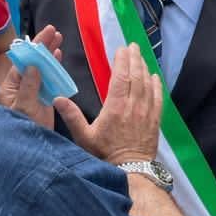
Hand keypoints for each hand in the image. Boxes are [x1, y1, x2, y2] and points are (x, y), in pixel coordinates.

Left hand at [0, 25, 63, 127]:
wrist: (31, 147)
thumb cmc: (23, 128)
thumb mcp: (24, 107)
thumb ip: (29, 86)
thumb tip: (34, 66)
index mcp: (12, 85)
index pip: (24, 61)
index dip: (35, 47)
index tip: (45, 34)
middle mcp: (22, 85)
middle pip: (33, 62)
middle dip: (43, 46)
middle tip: (54, 31)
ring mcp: (34, 91)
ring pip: (42, 69)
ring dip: (50, 54)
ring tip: (59, 40)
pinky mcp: (44, 99)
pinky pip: (50, 80)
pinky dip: (55, 68)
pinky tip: (59, 57)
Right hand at [55, 44, 161, 163]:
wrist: (131, 170)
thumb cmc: (105, 154)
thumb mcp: (84, 137)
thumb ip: (72, 116)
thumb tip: (57, 99)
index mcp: (115, 108)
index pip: (121, 77)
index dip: (122, 61)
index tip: (121, 49)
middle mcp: (133, 107)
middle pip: (136, 76)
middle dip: (134, 59)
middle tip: (133, 46)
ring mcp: (146, 113)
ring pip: (148, 85)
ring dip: (145, 68)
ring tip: (141, 56)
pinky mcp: (155, 120)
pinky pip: (158, 98)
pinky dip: (157, 85)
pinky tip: (155, 76)